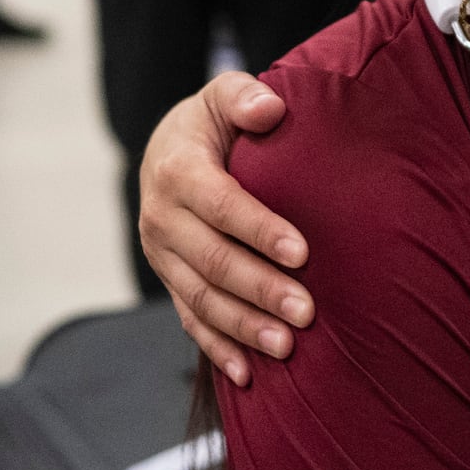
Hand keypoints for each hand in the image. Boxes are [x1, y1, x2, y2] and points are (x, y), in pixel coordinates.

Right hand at [139, 72, 308, 386]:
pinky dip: (218, 349)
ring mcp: (162, 255)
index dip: (260, 230)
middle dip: (261, 289)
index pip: (221, 205)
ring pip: (201, 298)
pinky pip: (190, 319)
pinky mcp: (169, 279)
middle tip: (308, 312)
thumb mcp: (223, 95)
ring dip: (244, 326)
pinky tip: (248, 374)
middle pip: (213, 262)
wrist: (168, 149)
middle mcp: (161, 218)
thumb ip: (244, 95)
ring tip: (287, 347)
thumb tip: (270, 107)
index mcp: (176, 171)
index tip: (303, 253)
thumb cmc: (212, 122)